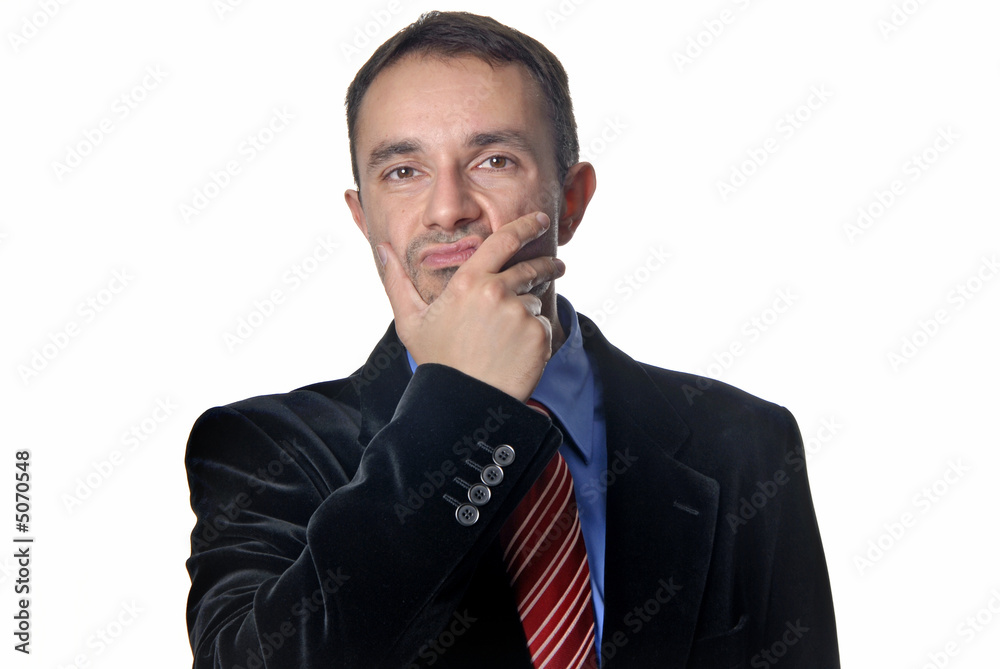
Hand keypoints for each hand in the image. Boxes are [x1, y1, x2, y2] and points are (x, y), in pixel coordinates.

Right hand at [379, 212, 564, 401]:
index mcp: (468, 281)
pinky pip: (543, 327)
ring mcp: (520, 313)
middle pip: (531, 269)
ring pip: (534, 302)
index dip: (525, 225)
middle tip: (556, 268)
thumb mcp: (411, 321)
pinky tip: (517, 353)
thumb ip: (397, 281)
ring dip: (529, 313)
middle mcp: (496, 291)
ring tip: (509, 337)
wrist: (465, 403)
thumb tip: (382, 247)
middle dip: (547, 266)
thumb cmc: (437, 362)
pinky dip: (536, 337)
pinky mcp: (538, 334)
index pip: (503, 240)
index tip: (540, 219)